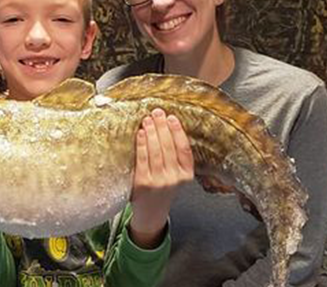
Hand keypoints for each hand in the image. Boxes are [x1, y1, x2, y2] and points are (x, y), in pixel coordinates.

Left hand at [129, 108, 194, 248]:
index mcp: (186, 175)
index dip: (178, 131)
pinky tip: (140, 133)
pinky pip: (142, 159)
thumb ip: (174, 158)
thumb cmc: (162, 191)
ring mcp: (159, 181)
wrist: (151, 214)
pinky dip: (141, 144)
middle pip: (169, 147)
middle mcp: (174, 178)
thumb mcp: (176, 176)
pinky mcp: (143, 183)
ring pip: (156, 151)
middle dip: (162, 126)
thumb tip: (165, 127)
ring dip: (151, 132)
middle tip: (157, 112)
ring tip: (148, 119)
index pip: (184, 149)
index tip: (172, 118)